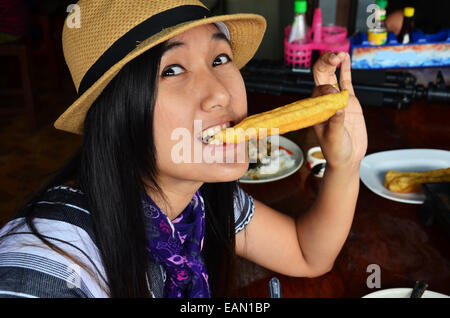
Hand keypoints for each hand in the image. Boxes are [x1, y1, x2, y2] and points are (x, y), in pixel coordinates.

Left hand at [311, 51, 367, 170]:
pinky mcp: (349, 101)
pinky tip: (345, 57)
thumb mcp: (334, 139)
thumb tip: (339, 109)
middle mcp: (324, 101)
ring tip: (339, 53)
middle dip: (325, 64)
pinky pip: (346, 81)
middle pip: (321, 77)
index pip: (318, 91)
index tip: (334, 94)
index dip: (326, 88)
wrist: (348, 158)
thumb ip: (336, 124)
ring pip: (333, 75)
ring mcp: (336, 99)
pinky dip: (346, 69)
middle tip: (333, 56)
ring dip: (334, 63)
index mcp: (315, 109)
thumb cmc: (335, 151)